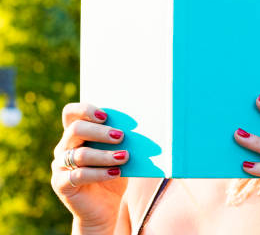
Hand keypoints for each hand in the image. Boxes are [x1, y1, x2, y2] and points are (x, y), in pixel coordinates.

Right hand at [50, 103, 129, 232]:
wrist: (106, 206)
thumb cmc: (115, 172)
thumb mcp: (120, 153)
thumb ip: (122, 139)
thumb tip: (142, 125)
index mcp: (76, 134)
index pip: (71, 112)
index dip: (86, 110)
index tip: (106, 116)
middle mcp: (64, 146)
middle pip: (75, 129)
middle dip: (100, 131)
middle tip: (121, 136)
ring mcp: (60, 166)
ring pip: (80, 154)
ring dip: (105, 154)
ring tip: (125, 156)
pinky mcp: (61, 184)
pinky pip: (79, 175)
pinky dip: (100, 173)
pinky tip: (116, 172)